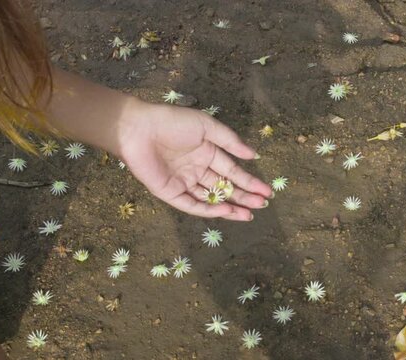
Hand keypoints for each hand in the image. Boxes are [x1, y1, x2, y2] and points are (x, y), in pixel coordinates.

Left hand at [117, 101, 271, 220]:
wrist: (139, 129)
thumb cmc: (173, 122)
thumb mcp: (207, 127)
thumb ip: (230, 141)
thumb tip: (254, 155)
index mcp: (207, 153)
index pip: (232, 171)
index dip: (250, 182)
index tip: (266, 191)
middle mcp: (198, 170)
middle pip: (225, 188)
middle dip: (244, 197)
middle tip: (262, 205)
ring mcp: (184, 183)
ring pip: (211, 199)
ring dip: (230, 207)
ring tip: (249, 215)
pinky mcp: (170, 193)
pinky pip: (192, 205)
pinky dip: (208, 210)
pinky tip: (225, 211)